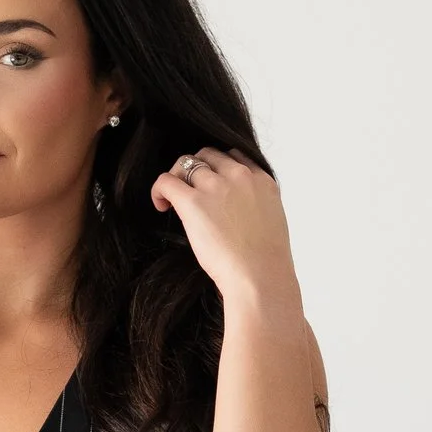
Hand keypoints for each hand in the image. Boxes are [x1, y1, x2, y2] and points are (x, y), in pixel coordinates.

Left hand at [147, 148, 298, 314]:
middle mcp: (240, 176)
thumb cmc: (266, 262)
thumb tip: (236, 213)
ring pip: (186, 163)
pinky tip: (162, 205)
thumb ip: (255, 207)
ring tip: (174, 200)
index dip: (218, 168)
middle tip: (190, 191)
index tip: (211, 184)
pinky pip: (167, 181)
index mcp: (262, 181)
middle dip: (196, 169)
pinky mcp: (194, 201)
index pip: (235, 156)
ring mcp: (216, 186)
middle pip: (208, 154)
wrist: (260, 277)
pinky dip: (159, 190)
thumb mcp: (271, 222)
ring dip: (177, 179)